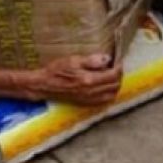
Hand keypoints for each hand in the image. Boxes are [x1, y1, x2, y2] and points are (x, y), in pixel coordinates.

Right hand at [0, 54, 121, 105]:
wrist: (44, 85)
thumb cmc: (56, 71)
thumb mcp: (73, 60)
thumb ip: (91, 60)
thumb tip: (107, 59)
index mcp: (89, 80)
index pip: (113, 75)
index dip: (119, 67)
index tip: (118, 61)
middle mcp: (91, 92)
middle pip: (115, 86)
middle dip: (119, 76)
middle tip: (116, 67)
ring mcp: (89, 99)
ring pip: (112, 95)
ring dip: (115, 85)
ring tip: (112, 76)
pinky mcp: (86, 103)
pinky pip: (104, 101)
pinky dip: (109, 94)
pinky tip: (105, 86)